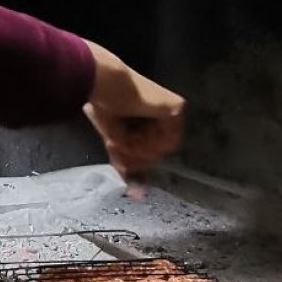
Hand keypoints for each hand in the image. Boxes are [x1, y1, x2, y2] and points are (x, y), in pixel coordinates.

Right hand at [83, 40, 185, 180]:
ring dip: (141, 150)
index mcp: (150, 119)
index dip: (138, 162)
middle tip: (119, 150)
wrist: (105, 87)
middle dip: (136, 157)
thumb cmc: (104, 107)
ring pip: (164, 149)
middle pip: (158, 152)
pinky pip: (170, 140)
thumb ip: (127, 165)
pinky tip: (136, 136)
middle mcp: (163, 115)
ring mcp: (172, 111)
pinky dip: (150, 144)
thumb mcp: (117, 142)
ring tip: (126, 140)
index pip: (152, 150)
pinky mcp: (176, 109)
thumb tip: (135, 194)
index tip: (123, 167)